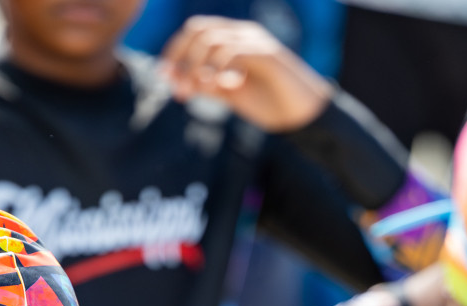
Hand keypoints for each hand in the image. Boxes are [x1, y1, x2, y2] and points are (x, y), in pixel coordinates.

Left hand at [160, 17, 331, 132]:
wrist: (301, 115)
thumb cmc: (268, 103)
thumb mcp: (228, 94)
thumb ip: (204, 85)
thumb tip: (173, 78)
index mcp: (233, 39)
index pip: (195, 30)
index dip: (174, 51)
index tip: (165, 76)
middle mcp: (243, 33)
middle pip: (198, 29)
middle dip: (180, 57)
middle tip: (177, 87)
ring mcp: (256, 41)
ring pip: (211, 39)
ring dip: (195, 67)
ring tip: (193, 92)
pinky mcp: (267, 54)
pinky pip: (232, 52)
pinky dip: (217, 69)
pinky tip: (218, 87)